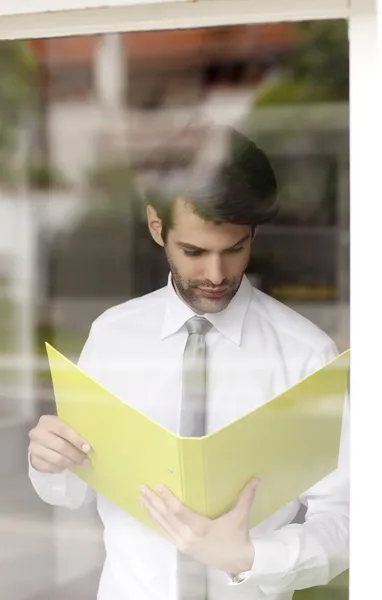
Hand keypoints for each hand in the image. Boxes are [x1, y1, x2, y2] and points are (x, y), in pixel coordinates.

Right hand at [28, 415, 90, 473]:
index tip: (88, 448)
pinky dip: (62, 468)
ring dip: (71, 463)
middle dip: (76, 455)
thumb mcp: (64, 425)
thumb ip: (74, 430)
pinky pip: (50, 467)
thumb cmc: (58, 430)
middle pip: (61, 446)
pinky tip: (68, 466)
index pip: (64, 430)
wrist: (40, 438)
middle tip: (86, 460)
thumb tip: (90, 442)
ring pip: (56, 459)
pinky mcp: (33, 460)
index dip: (77, 440)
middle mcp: (37, 433)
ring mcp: (33, 448)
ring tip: (80, 464)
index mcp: (47, 421)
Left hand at [138, 477, 259, 573]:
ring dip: (151, 511)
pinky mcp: (183, 548)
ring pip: (163, 525)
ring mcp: (183, 544)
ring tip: (141, 498)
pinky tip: (150, 514)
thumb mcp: (240, 516)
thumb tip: (256, 477)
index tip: (158, 485)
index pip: (179, 511)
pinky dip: (157, 522)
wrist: (238, 562)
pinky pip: (166, 533)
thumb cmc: (237, 537)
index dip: (167, 498)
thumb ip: (245, 496)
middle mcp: (188, 537)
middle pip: (166, 517)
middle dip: (153, 502)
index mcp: (200, 528)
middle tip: (141, 488)